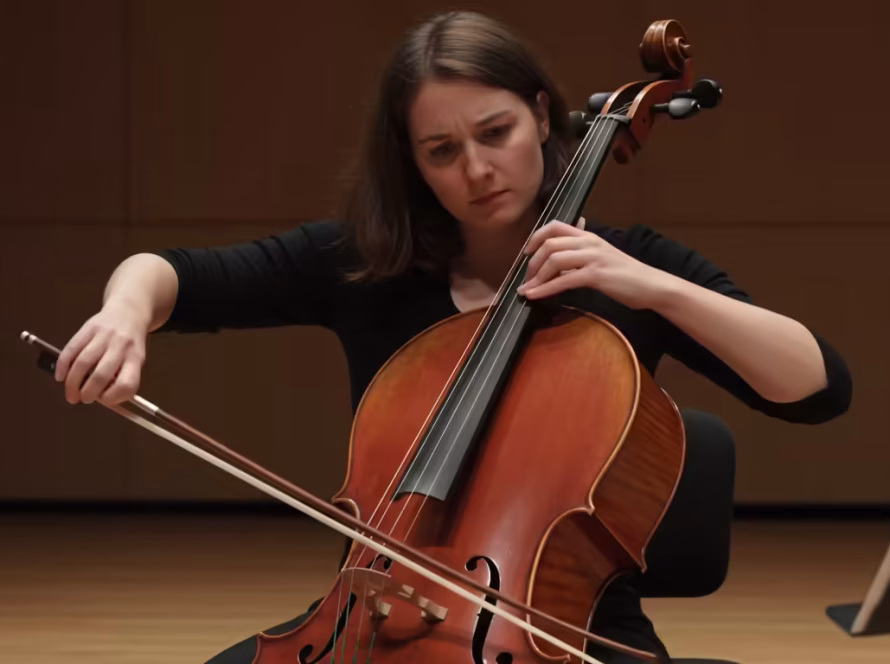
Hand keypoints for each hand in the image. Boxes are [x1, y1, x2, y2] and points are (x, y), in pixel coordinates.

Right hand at [54, 299, 149, 405]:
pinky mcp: (88, 328)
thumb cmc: (130, 343)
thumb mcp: (135, 359)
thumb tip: (101, 399)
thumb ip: (122, 377)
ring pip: (83, 363)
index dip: (113, 397)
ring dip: (72, 383)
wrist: (129, 311)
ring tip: (70, 393)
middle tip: (82, 399)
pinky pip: (71, 349)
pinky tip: (60, 377)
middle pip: (101, 375)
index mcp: (136, 358)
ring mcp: (104, 336)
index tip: (104, 401)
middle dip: (88, 393)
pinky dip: (62, 366)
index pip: (127, 384)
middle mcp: (121, 346)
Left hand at [516, 219, 670, 309]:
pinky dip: (544, 289)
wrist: (651, 285)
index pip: (555, 226)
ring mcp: (593, 257)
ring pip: (554, 260)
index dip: (535, 237)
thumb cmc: (626, 275)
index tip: (526, 253)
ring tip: (527, 289)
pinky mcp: (596, 275)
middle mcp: (589, 242)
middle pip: (549, 243)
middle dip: (532, 262)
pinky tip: (534, 296)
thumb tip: (559, 257)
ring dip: (535, 276)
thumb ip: (581, 254)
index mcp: (589, 236)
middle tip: (526, 278)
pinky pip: (563, 280)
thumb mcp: (601, 257)